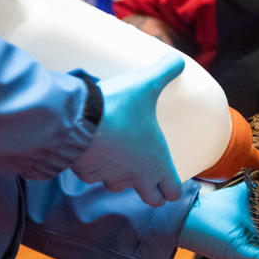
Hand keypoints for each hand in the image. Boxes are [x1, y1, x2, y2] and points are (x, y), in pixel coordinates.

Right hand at [71, 53, 183, 205]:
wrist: (79, 120)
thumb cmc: (120, 107)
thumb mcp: (147, 84)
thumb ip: (165, 71)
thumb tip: (179, 60)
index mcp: (157, 163)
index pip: (172, 192)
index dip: (173, 188)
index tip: (171, 182)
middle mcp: (136, 177)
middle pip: (150, 199)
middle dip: (151, 190)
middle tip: (149, 176)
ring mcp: (109, 178)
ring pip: (118, 186)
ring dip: (120, 176)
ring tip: (119, 157)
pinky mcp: (86, 173)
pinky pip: (93, 175)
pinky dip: (95, 167)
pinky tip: (93, 151)